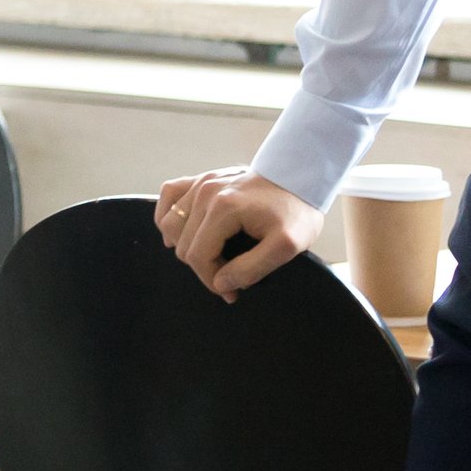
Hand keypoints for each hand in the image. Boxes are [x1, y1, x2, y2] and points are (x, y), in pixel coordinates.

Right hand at [152, 166, 320, 298]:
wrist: (302, 178)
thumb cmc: (296, 212)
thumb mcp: (286, 247)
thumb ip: (252, 268)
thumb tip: (221, 282)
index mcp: (223, 208)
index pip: (198, 256)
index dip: (211, 280)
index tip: (233, 293)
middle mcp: (205, 192)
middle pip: (183, 244)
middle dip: (204, 268)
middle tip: (229, 278)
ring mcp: (201, 182)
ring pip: (170, 224)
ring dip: (185, 246)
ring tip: (212, 257)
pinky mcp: (201, 178)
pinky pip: (169, 196)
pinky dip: (168, 216)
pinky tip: (181, 232)